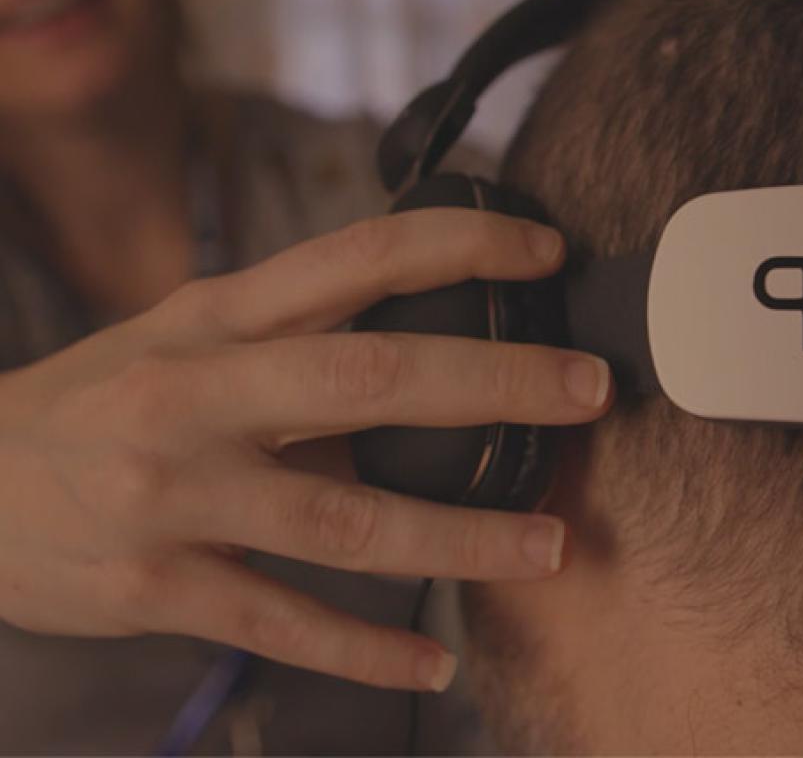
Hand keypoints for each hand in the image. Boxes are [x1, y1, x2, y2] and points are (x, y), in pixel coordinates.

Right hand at [0, 209, 611, 691]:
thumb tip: (427, 346)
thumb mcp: (189, 336)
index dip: (462, 246)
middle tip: (590, 392)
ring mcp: (176, 495)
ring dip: (462, 539)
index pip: (358, 256)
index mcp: (217, 316)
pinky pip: (283, 626)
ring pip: (347, 522)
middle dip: (496, 381)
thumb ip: (297, 337)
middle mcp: (198, 394)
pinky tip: (435, 663)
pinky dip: (366, 649)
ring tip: (552, 547)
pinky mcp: (156, 589)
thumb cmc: (106, 396)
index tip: (546, 254)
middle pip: (372, 377)